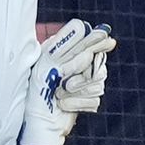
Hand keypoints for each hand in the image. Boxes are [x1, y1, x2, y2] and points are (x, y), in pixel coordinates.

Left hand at [20, 20, 117, 144]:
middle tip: (65, 82)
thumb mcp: (47, 60)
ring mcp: (86, 82)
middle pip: (98, 63)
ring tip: (59, 93)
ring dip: (77, 90)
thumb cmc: (37, 87)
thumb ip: (66, 42)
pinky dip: (78, 102)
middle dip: (80, 73)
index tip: (107, 41)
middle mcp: (80, 65)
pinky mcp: (89, 99)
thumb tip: (83, 25)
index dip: (98, 42)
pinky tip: (64, 104)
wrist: (38, 119)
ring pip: (98, 82)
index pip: (92, 41)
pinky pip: (95, 98)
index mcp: (69, 51)